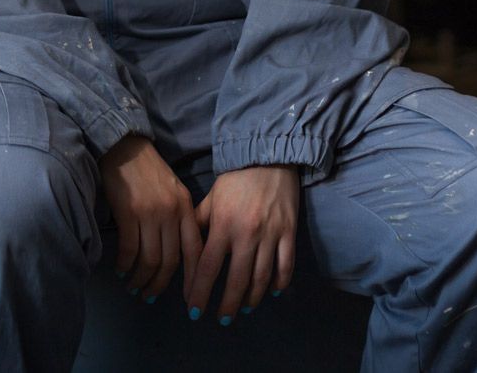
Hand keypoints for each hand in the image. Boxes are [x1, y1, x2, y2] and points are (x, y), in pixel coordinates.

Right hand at [99, 135, 202, 301]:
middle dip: (160, 284)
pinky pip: (129, 248)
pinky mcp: (129, 212)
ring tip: (133, 286)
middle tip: (149, 296)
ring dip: (141, 278)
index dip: (193, 278)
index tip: (189, 299)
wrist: (125, 147)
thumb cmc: (148, 171)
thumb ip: (179, 217)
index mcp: (186, 209)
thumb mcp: (173, 191)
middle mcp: (172, 213)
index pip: (195, 251)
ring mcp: (150, 214)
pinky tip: (121, 269)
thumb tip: (177, 252)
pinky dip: (125, 263)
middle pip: (170, 261)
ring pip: (150, 259)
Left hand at [186, 165, 298, 321]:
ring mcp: (270, 234)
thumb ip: (199, 223)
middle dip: (227, 304)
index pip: (208, 268)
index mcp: (222, 225)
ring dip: (252, 298)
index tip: (194, 311)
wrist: (268, 157)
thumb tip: (186, 249)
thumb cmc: (235, 179)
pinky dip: (278, 283)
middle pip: (236, 280)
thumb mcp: (211, 199)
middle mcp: (246, 234)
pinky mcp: (289, 232)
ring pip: (262, 278)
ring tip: (244, 308)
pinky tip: (271, 292)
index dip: (199, 292)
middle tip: (221, 319)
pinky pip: (285, 265)